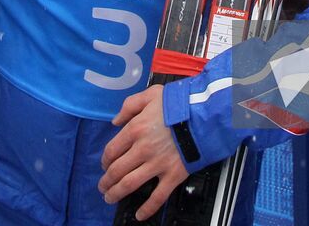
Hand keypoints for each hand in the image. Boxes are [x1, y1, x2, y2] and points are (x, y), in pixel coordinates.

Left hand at [99, 85, 187, 219]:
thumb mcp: (151, 94)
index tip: (104, 165)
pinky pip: (158, 196)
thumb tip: (115, 121)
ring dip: (116, 193)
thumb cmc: (179, 103)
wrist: (205, 114)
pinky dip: (147, 208)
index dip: (104, 160)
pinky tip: (139, 215)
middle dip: (106, 181)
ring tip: (110, 198)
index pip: (111, 150)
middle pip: (117, 170)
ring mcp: (157, 164)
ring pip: (130, 184)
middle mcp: (143, 149)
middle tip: (103, 187)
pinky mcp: (173, 174)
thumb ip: (129, 105)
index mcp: (135, 129)